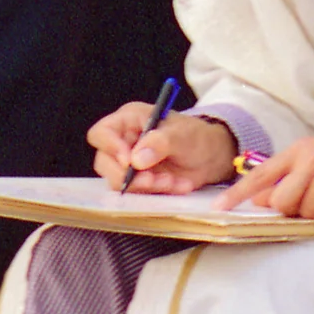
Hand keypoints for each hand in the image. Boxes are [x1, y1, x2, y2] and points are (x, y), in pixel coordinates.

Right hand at [88, 104, 236, 193]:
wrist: (211, 156)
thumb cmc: (195, 136)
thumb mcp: (182, 135)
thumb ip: (160, 142)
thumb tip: (136, 159)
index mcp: (129, 120)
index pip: (101, 133)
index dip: (110, 148)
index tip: (128, 161)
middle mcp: (123, 141)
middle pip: (104, 163)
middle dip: (128, 176)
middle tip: (152, 179)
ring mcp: (129, 164)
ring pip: (119, 182)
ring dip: (145, 186)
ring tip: (172, 181)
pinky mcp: (138, 182)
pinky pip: (136, 193)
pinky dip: (156, 192)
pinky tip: (176, 185)